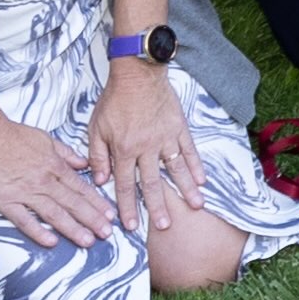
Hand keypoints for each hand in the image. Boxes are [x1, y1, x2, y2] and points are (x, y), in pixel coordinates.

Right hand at [0, 112, 122, 247]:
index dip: (97, 203)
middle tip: (107, 234)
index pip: (81, 188)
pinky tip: (51, 242)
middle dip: (92, 220)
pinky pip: (24, 220)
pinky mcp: (6, 202)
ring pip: (54, 214)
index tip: (110, 215)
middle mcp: (44, 182)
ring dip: (72, 229)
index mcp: (54, 167)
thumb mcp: (46, 139)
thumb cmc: (13, 136)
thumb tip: (83, 164)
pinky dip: (38, 231)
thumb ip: (66, 153)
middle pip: (73, 203)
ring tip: (88, 241)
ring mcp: (25, 193)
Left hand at [89, 69, 203, 229]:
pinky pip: (189, 150)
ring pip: (176, 170)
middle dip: (158, 207)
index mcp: (124, 149)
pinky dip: (196, 166)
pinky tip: (202, 180)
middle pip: (153, 183)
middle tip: (165, 227)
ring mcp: (165, 138)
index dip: (127, 207)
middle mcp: (146, 148)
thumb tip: (100, 180)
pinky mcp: (178, 128)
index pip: (125, 184)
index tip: (131, 226)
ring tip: (195, 207)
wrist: (137, 72)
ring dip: (185, 191)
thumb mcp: (96, 127)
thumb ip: (98, 155)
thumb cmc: (114, 99)